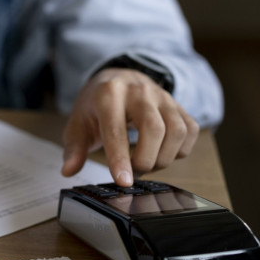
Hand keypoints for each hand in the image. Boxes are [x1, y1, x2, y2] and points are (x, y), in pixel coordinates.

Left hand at [61, 68, 198, 185]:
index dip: (121, 158)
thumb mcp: (78, 124)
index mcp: (108, 94)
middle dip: (146, 160)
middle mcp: (139, 91)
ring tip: (146, 164)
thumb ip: (74, 149)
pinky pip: (190, 130)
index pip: (116, 129)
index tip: (124, 182)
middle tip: (133, 173)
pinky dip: (180, 150)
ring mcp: (162, 96)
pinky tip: (162, 153)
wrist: (118, 78)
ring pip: (177, 131)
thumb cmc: (96, 105)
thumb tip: (68, 170)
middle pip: (154, 129)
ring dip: (164, 157)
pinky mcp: (178, 104)